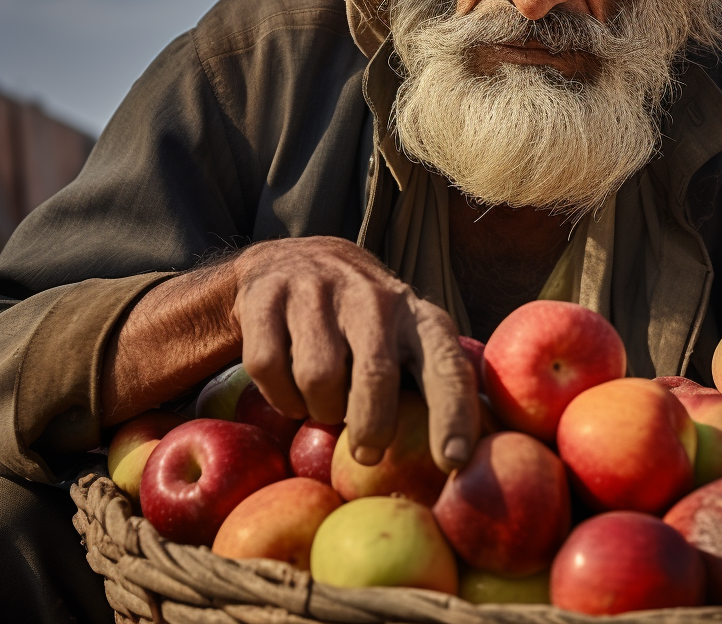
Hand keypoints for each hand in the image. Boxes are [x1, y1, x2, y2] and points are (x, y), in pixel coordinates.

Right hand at [232, 235, 478, 471]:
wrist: (292, 259)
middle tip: (367, 453)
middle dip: (372, 426)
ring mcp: (319, 292)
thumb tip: (451, 462)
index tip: (452, 460)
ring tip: (323, 401)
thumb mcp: (402, 340)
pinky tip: (288, 385)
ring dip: (318, 408)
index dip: (453, 412)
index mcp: (416, 316)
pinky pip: (269, 368)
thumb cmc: (362, 324)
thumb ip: (424, 386)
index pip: (446, 364)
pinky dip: (278, 395)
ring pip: (318, 377)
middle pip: (376, 375)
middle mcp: (373, 298)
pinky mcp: (268, 297)